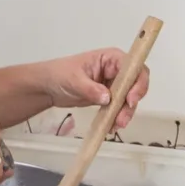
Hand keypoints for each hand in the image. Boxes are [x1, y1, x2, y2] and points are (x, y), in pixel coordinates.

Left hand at [35, 48, 150, 128]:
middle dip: (131, 103)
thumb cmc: (59, 75)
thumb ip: (90, 88)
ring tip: (115, 125)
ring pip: (129, 99)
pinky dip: (117, 117)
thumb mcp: (73, 80)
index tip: (130, 100)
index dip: (137, 83)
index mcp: (111, 59)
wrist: (47, 87)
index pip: (134, 68)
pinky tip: (110, 126)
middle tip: (122, 119)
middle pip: (135, 85)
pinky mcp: (110, 97)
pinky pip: (119, 108)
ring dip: (125, 113)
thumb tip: (108, 98)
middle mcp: (117, 70)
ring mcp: (114, 84)